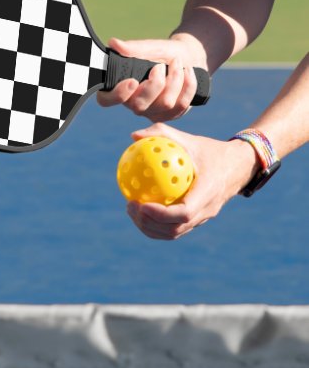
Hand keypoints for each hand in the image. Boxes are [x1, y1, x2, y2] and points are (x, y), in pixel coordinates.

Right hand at [97, 37, 206, 121]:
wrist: (188, 57)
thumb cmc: (163, 53)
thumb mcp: (150, 47)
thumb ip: (133, 48)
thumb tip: (114, 43)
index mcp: (121, 87)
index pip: (106, 100)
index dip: (117, 95)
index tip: (132, 81)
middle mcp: (133, 103)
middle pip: (139, 106)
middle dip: (155, 84)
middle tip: (160, 66)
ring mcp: (152, 112)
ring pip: (165, 104)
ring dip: (175, 79)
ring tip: (177, 63)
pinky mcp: (170, 115)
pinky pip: (181, 105)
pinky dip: (188, 84)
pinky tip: (188, 72)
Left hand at [125, 123, 259, 239]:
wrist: (238, 166)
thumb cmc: (210, 150)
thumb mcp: (189, 139)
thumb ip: (162, 134)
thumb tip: (133, 136)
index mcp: (208, 192)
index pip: (184, 213)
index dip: (161, 214)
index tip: (141, 204)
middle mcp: (207, 210)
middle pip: (175, 229)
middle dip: (149, 223)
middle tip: (130, 206)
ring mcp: (203, 218)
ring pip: (174, 233)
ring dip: (150, 227)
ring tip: (131, 210)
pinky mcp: (198, 220)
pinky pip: (175, 228)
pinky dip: (156, 225)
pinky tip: (141, 210)